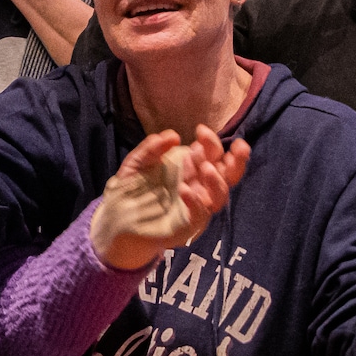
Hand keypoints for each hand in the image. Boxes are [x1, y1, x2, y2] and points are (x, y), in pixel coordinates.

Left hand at [90, 125, 249, 270]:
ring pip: (220, 195)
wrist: (119, 217)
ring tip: (205, 167)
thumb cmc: (134, 187)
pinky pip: (200, 215)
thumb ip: (151, 148)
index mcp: (193, 169)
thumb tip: (172, 136)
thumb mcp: (137, 163)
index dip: (212, 143)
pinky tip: (186, 189)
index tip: (200, 130)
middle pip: (228, 174)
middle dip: (236, 160)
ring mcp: (197, 207)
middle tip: (235, 147)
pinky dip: (196, 202)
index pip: (213, 155)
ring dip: (217, 180)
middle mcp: (200, 187)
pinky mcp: (188, 225)